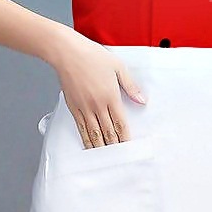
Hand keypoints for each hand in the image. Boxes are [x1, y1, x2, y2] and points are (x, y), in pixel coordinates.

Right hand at [52, 32, 146, 147]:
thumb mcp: (118, 67)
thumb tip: (142, 100)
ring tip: (105, 158)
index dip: (125, 137)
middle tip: (119, 158)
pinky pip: (80, 128)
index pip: (120, 122)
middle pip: (107, 131)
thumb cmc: (94, 57)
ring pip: (93, 133)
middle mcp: (96, 105)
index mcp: (110, 96)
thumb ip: (130, 86)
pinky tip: (89, 145)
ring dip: (100, 147)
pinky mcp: (73, 107)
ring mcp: (83, 108)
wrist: (69, 54)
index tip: (129, 147)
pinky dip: (86, 139)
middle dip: (114, 146)